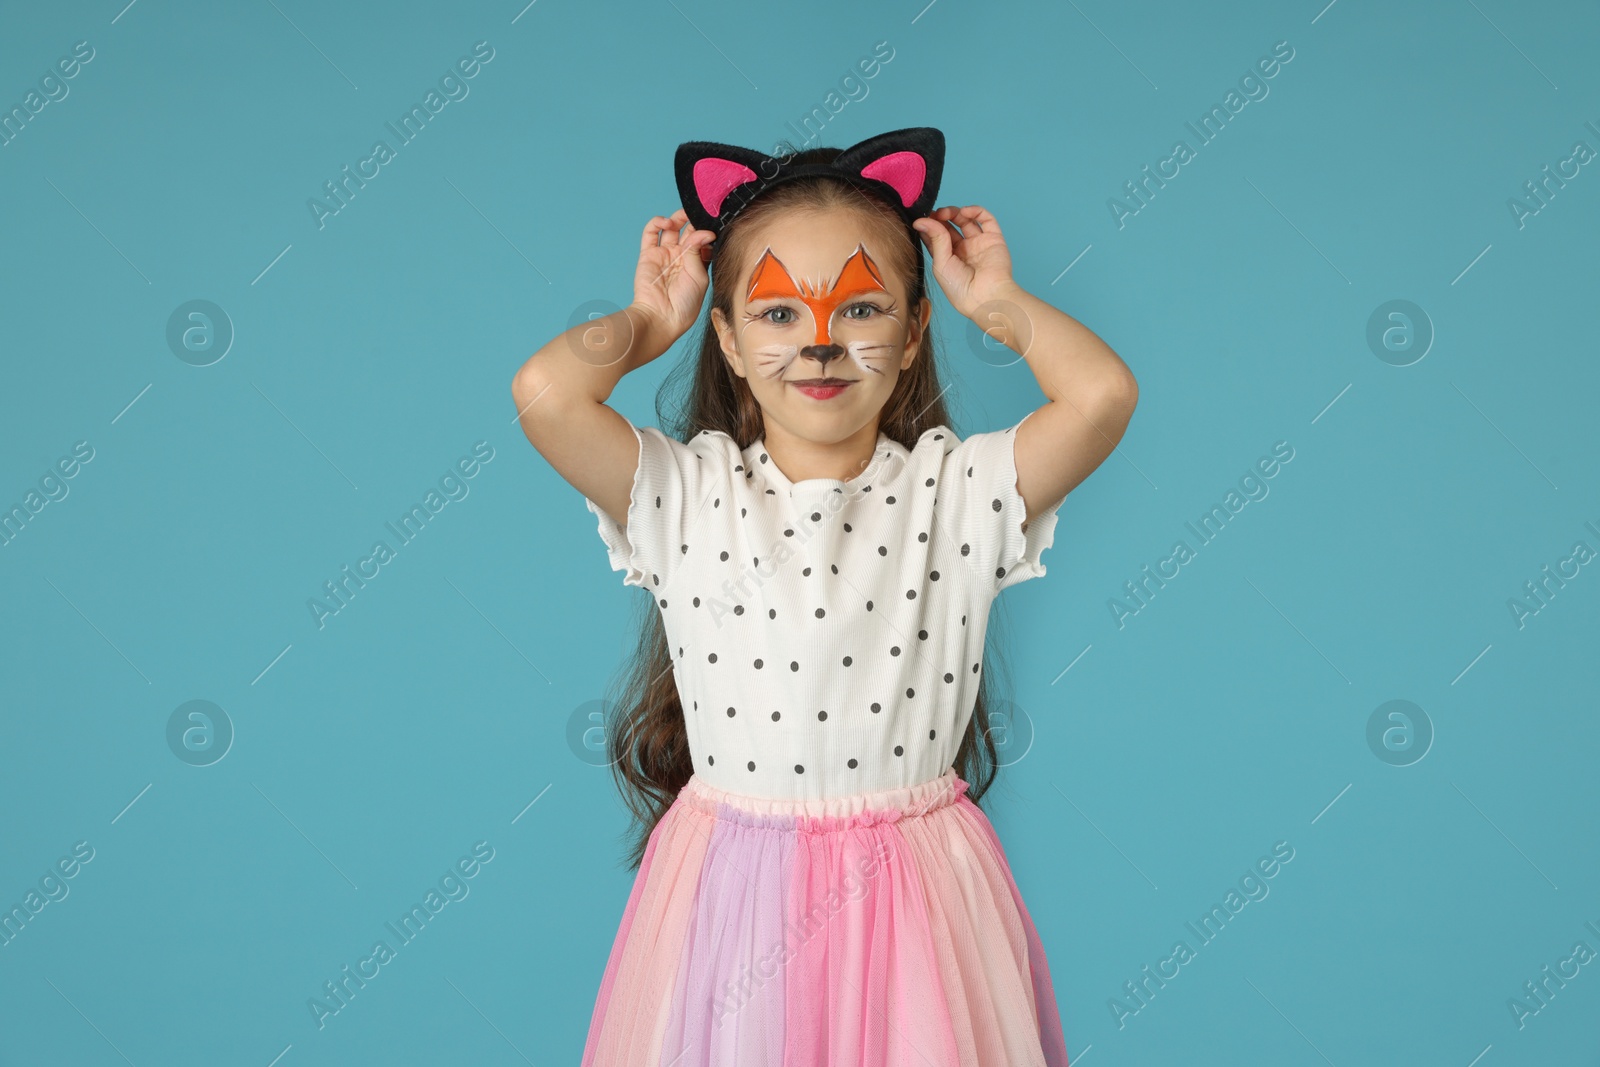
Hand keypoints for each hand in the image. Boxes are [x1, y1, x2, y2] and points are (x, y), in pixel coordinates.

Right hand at [631, 209, 714, 339]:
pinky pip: (651, 233)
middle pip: (688, 231)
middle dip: (693, 221)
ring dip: (677, 218)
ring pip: (671, 228)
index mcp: (697, 264)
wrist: (661, 317)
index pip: (703, 240)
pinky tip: (666, 223)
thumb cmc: (685, 304)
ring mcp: (665, 255)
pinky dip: (657, 222)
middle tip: (697, 214)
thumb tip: (704, 231)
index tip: (711, 229)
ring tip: (681, 217)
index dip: (706, 232)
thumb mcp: (699, 277)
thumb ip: (698, 252)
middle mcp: (681, 258)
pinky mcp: (648, 254)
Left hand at [911, 205, 1019, 318]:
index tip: (921, 219)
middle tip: (935, 214)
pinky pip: (986, 219)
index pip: (936, 237)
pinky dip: (975, 211)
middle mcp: (963, 250)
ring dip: (955, 212)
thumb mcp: (941, 263)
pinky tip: (964, 212)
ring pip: (966, 220)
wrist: (985, 296)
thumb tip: (920, 220)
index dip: (929, 226)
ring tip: (946, 213)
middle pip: (950, 226)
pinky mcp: (993, 239)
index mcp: (948, 259)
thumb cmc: (960, 288)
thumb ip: (934, 238)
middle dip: (941, 217)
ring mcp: (978, 243)